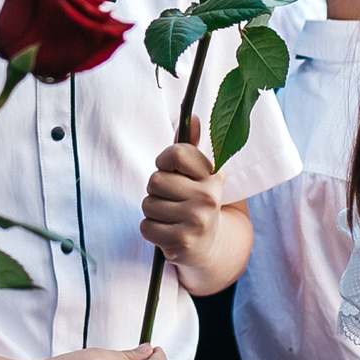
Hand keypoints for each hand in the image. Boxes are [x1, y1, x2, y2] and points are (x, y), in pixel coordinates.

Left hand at [143, 116, 226, 266]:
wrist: (209, 244)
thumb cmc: (195, 199)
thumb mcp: (196, 172)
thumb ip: (189, 145)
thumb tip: (192, 116)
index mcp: (213, 174)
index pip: (176, 153)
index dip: (164, 161)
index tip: (171, 170)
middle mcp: (209, 196)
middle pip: (155, 180)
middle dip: (156, 189)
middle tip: (173, 198)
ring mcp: (197, 220)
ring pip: (148, 204)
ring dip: (153, 210)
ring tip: (172, 215)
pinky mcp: (183, 241)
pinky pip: (146, 226)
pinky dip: (151, 229)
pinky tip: (168, 230)